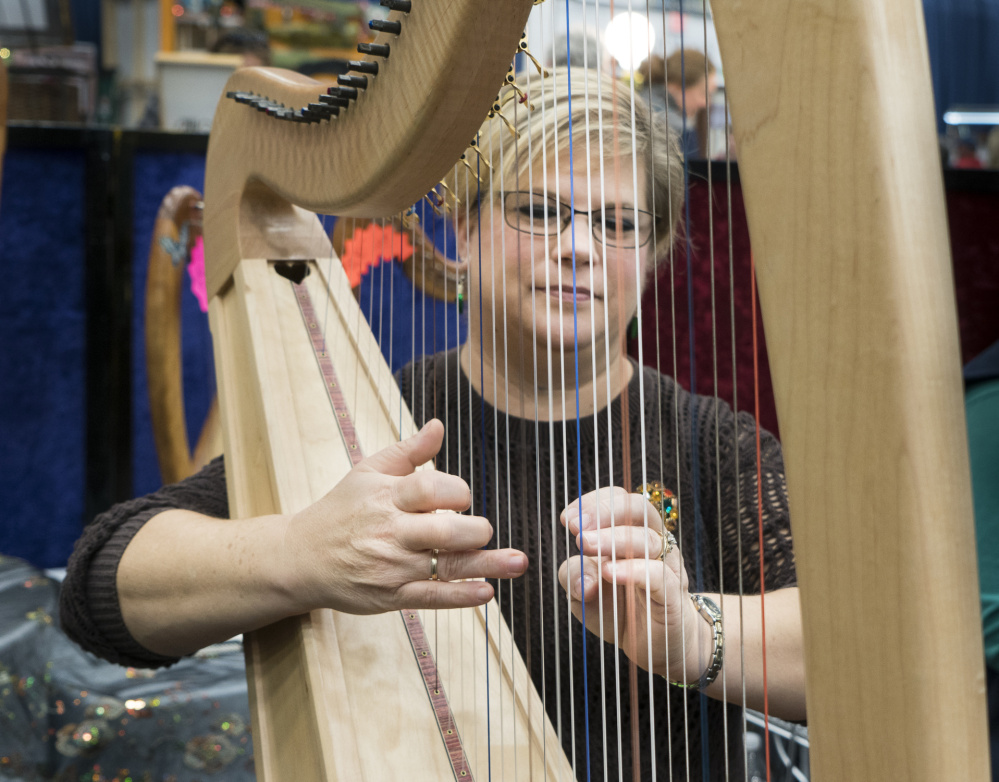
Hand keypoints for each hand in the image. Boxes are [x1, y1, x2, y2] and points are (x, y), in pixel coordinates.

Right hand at [285, 419, 526, 614]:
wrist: (302, 558)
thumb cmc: (342, 510)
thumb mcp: (369, 472)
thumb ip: (410, 451)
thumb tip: (439, 425)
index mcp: (386, 496)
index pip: (428, 489)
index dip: (454, 491)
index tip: (462, 497)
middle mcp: (390, 532)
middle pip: (442, 530)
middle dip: (473, 530)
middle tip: (483, 529)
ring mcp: (391, 567)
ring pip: (444, 566)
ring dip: (485, 565)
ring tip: (518, 563)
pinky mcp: (390, 596)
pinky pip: (432, 597)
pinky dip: (460, 596)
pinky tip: (486, 591)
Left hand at [558, 486, 707, 681]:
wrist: (658, 647)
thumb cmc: (620, 611)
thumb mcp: (584, 594)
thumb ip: (574, 577)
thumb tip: (581, 576)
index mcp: (630, 533)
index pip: (619, 499)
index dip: (593, 502)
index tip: (567, 519)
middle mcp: (652, 542)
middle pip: (638, 507)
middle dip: (604, 511)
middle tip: (575, 528)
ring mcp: (666, 566)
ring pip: (648, 538)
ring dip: (613, 538)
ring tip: (585, 544)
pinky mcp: (673, 595)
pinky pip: (658, 575)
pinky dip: (633, 570)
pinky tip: (610, 572)